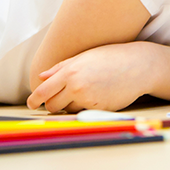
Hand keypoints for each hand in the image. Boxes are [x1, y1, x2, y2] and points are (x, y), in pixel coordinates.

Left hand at [27, 42, 153, 112]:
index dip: (34, 100)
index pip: (43, 91)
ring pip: (68, 111)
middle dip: (53, 104)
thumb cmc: (111, 57)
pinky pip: (84, 113)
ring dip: (70, 105)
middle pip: (52, 106)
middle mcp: (77, 86)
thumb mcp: (85, 57)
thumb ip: (61, 67)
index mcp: (70, 71)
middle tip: (59, 99)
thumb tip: (42, 76)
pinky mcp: (98, 109)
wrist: (138, 66)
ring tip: (85, 92)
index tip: (31, 104)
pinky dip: (85, 107)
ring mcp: (88, 99)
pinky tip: (97, 94)